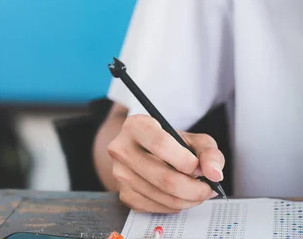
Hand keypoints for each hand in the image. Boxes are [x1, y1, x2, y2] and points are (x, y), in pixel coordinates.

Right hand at [107, 115, 224, 212]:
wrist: (144, 151)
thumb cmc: (169, 143)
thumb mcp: (192, 139)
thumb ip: (208, 152)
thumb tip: (214, 174)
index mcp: (136, 126)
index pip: (161, 146)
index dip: (187, 162)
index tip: (200, 168)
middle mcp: (121, 148)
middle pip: (164, 178)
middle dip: (195, 189)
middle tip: (208, 188)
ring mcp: (120, 173)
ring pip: (163, 197)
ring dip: (188, 200)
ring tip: (196, 190)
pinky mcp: (124, 194)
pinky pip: (157, 208)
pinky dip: (175, 206)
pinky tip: (178, 195)